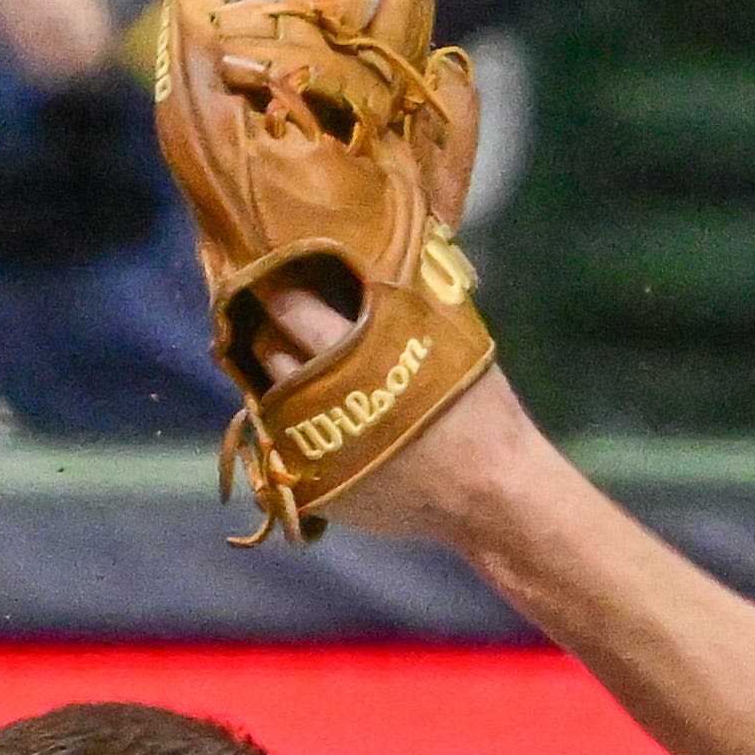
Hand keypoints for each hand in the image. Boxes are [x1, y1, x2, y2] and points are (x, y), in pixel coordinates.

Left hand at [227, 276, 521, 540]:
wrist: (488, 494)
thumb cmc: (478, 410)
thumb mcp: (451, 340)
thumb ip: (405, 302)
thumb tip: (376, 260)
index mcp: (355, 358)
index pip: (294, 311)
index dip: (285, 290)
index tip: (285, 278)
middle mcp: (318, 401)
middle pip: (269, 352)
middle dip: (273, 330)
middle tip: (285, 318)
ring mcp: (309, 448)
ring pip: (266, 396)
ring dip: (276, 376)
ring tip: (295, 362)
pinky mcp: (310, 484)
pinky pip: (279, 440)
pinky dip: (287, 419)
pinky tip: (308, 410)